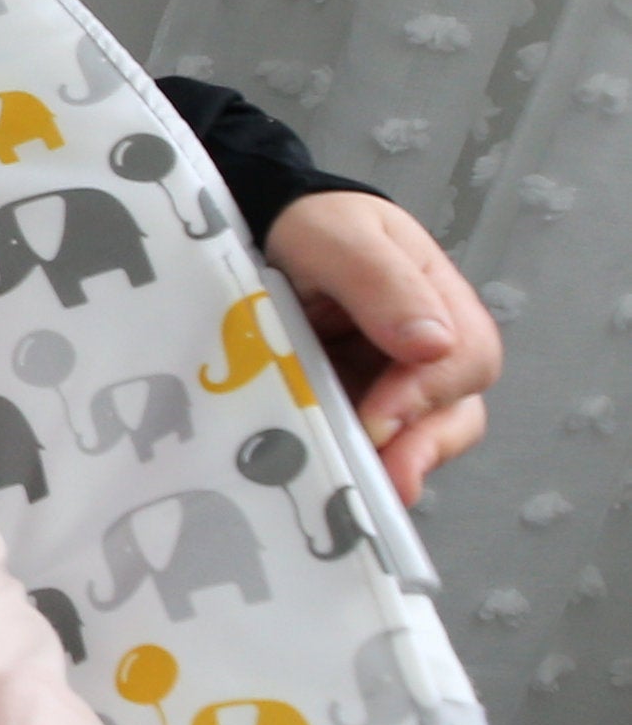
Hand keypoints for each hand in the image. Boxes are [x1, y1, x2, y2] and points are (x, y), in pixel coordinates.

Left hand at [266, 190, 499, 505]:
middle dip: (422, 448)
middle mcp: (428, 350)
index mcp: (437, 302)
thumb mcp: (338, 237)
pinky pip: (368, 446)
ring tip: (362, 498)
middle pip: (455, 412)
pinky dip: (355, 465)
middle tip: (386, 481)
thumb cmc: (309, 225)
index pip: (463, 356)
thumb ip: (380, 282)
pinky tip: (330, 485)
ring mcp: (391, 384)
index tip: (380, 418)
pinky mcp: (353, 407)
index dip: (426, 394)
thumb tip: (434, 345)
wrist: (260, 229)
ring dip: (393, 468)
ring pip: (418, 440)